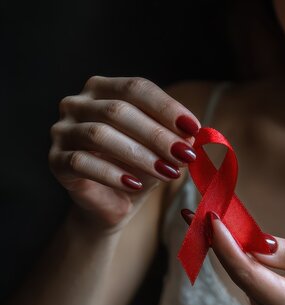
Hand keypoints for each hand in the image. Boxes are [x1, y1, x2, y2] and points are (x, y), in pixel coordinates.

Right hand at [49, 76, 199, 231]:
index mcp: (105, 89)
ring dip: (140, 155)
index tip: (194, 128)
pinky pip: (82, 162)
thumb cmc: (139, 166)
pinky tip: (134, 185)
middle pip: (119, 111)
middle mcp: (78, 103)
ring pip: (100, 134)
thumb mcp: (161, 150)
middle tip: (185, 155)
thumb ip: (173, 138)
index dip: (167, 107)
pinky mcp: (55, 160)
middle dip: (157, 135)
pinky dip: (112, 174)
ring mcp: (62, 130)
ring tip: (168, 173)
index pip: (137, 88)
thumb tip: (191, 136)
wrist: (113, 202)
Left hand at [181, 210, 284, 304]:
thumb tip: (258, 242)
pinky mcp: (269, 300)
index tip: (209, 216)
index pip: (246, 272)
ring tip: (206, 211)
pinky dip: (237, 250)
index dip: (225, 243)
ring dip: (223, 242)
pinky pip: (247, 271)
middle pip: (236, 271)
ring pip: (239, 270)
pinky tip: (226, 230)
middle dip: (214, 238)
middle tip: (193, 209)